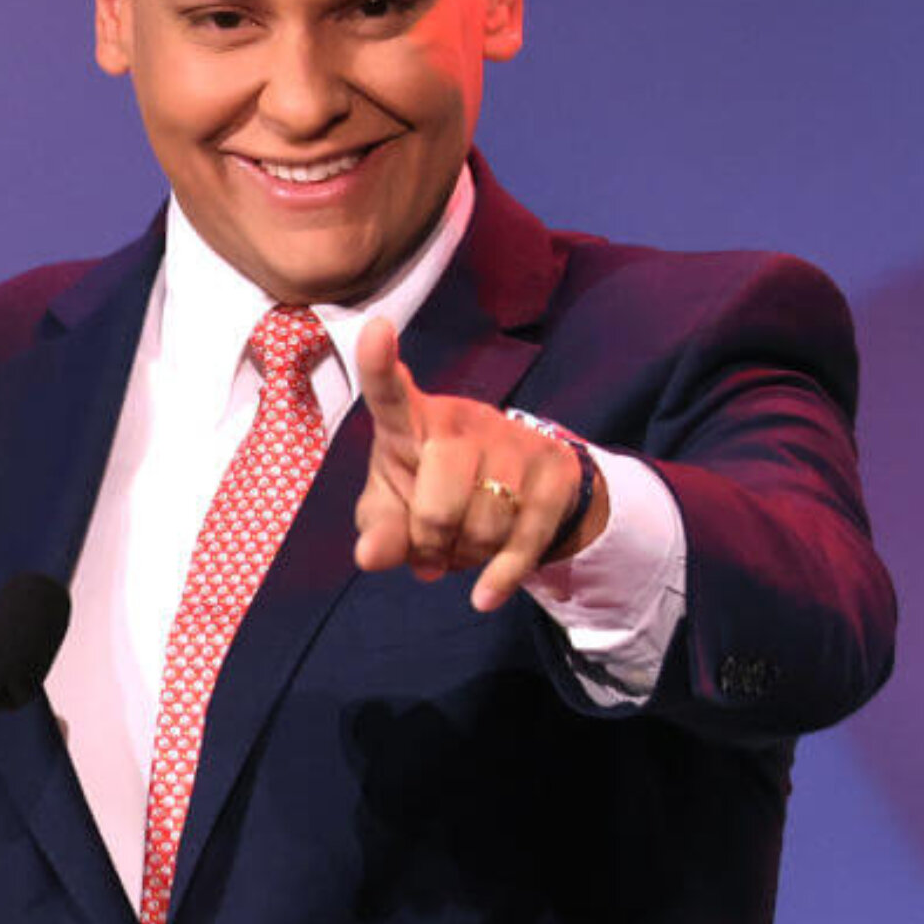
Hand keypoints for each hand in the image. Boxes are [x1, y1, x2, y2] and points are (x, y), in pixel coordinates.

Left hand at [351, 317, 607, 611]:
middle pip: (437, 503)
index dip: (379, 363)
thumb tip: (370, 557)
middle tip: (432, 545)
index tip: (374, 328)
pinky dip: (499, 577)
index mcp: (412, 421)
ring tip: (464, 545)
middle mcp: (463, 421)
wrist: (521, 492)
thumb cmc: (434, 491)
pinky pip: (523, 542)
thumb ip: (379, 530)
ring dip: (467, 556)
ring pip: (483, 527)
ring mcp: (513, 443)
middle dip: (430, 542)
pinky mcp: (554, 473)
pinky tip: (485, 595)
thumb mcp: (396, 509)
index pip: (390, 392)